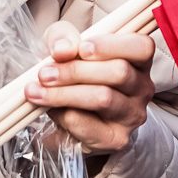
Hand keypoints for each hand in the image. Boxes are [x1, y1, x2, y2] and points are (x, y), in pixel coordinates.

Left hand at [23, 17, 155, 154]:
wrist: (73, 118)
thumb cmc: (75, 73)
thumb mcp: (65, 46)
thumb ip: (63, 38)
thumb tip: (62, 49)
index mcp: (137, 60)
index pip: (141, 47)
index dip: (112, 45)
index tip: (82, 48)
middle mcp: (142, 87)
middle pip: (118, 72)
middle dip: (76, 71)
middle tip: (44, 73)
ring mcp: (132, 115)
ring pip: (103, 98)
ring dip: (64, 94)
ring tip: (35, 91)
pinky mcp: (116, 138)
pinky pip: (90, 126)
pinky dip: (64, 116)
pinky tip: (49, 110)